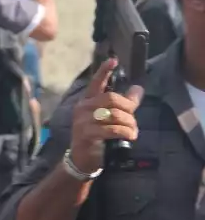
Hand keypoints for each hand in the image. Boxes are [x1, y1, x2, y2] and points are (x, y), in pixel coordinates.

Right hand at [69, 58, 141, 172]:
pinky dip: (125, 132)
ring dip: (129, 123)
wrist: (81, 159)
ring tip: (133, 131)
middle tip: (134, 118)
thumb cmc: (96, 137)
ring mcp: (83, 121)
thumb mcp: (109, 118)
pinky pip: (112, 129)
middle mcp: (83, 108)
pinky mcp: (87, 134)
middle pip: (111, 98)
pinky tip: (130, 136)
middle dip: (128, 108)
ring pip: (114, 114)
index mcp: (87, 102)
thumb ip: (123, 104)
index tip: (114, 60)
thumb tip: (138, 89)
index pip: (95, 83)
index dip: (104, 71)